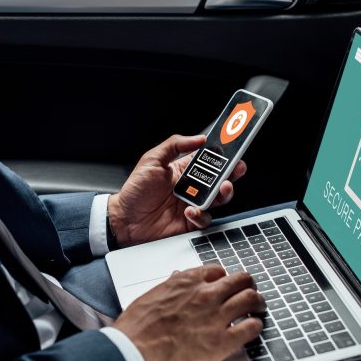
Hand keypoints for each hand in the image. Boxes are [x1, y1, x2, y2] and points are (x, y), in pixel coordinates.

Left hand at [108, 134, 246, 246]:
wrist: (124, 219)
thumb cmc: (134, 191)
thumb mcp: (152, 160)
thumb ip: (174, 145)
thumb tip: (198, 138)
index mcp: (184, 170)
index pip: (209, 160)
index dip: (223, 155)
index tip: (234, 148)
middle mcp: (191, 187)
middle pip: (220, 178)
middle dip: (232, 173)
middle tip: (236, 169)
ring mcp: (192, 204)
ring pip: (219, 199)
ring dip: (224, 193)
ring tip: (222, 188)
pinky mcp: (190, 222)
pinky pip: (205, 219)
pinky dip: (201, 214)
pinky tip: (190, 211)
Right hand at [113, 266, 264, 360]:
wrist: (134, 352)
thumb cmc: (136, 329)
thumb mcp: (150, 297)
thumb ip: (169, 287)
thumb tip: (177, 280)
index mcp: (186, 282)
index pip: (217, 271)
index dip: (224, 278)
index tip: (225, 285)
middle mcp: (205, 295)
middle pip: (241, 280)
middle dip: (248, 286)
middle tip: (250, 293)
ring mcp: (216, 317)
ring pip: (252, 299)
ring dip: (258, 303)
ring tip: (258, 309)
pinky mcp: (222, 342)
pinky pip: (252, 328)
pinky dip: (256, 327)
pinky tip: (253, 329)